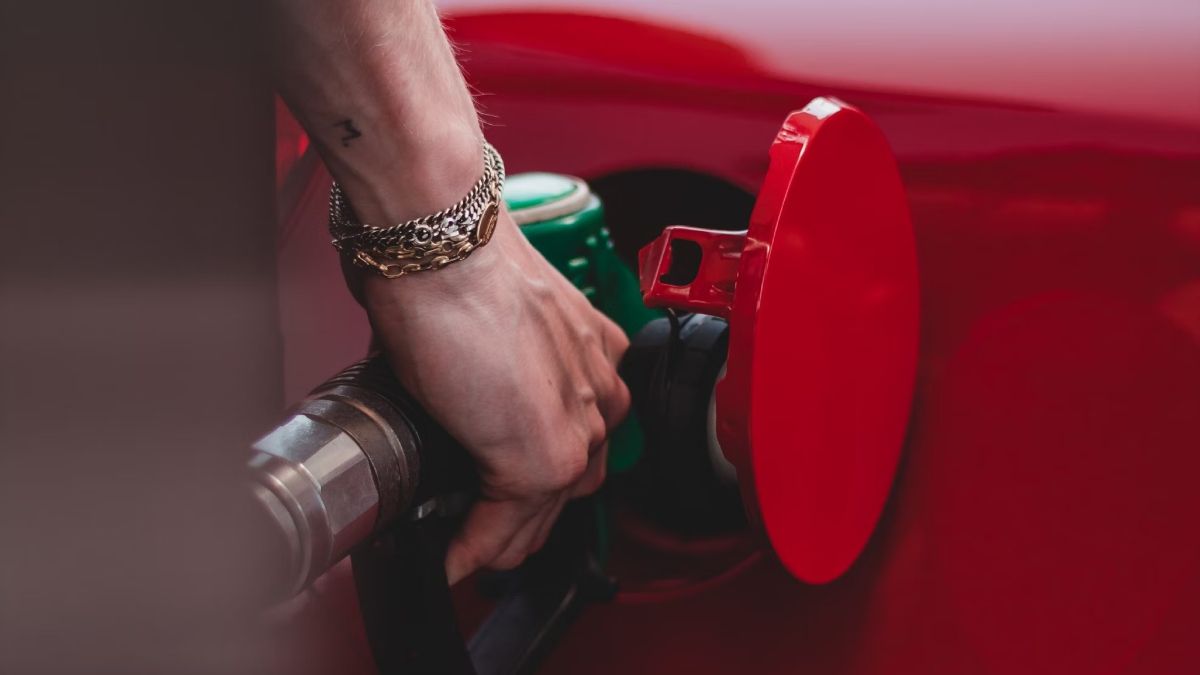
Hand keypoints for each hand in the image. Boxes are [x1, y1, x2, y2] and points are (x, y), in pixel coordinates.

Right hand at [359, 210, 630, 584]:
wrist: (444, 247)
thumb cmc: (458, 264)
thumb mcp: (500, 322)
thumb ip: (502, 363)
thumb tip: (462, 388)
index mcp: (596, 356)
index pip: (578, 438)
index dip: (540, 473)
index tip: (506, 490)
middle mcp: (599, 395)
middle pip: (571, 483)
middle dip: (526, 513)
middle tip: (481, 526)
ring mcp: (579, 429)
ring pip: (547, 512)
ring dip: (504, 536)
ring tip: (466, 549)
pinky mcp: (541, 458)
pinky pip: (508, 524)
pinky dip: (472, 547)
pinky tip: (449, 556)